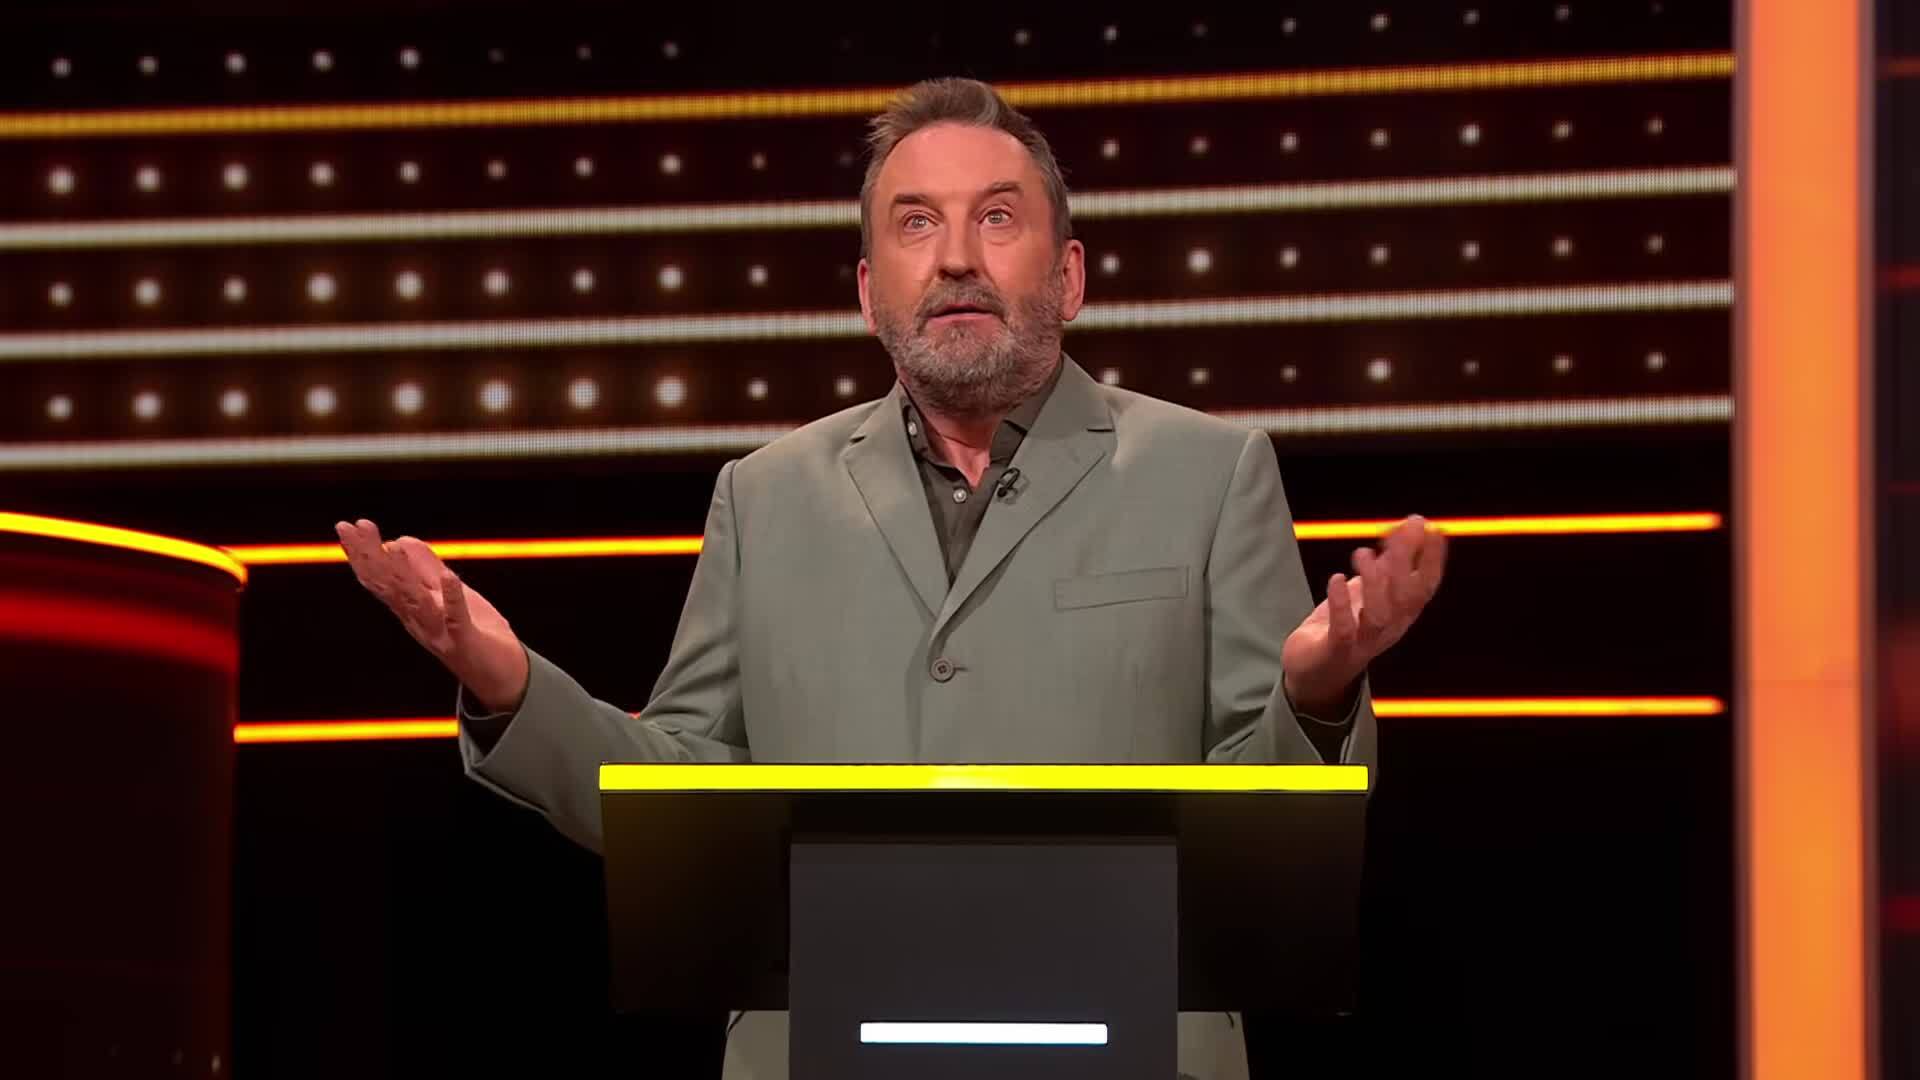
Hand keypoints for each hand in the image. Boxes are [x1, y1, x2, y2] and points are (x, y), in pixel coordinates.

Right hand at [335, 519, 529, 712]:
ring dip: (403, 574)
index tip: (347, 526)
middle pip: (389, 587)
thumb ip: (425, 568)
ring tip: (392, 545)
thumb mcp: (447, 595)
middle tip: (352, 528)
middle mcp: (419, 621)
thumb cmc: (474, 633)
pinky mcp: (465, 642)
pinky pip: (457, 619)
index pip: (380, 579)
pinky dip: (453, 597)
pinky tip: (449, 577)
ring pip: (416, 602)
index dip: (362, 554)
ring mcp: (440, 633)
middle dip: (369, 557)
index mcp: (412, 609)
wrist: (504, 677)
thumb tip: (399, 540)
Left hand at [1283, 515, 1448, 715]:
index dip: (1433, 561)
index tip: (1435, 529)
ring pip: (1378, 616)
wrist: (1313, 672)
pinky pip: (1343, 630)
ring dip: (1374, 582)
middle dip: (1405, 562)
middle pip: (1405, 598)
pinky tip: (1337, 579)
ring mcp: (1363, 643)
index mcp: (1400, 616)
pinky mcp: (1335, 651)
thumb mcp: (1369, 594)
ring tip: (1363, 552)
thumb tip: (1406, 529)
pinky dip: (1341, 604)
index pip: (1425, 588)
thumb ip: (1387, 566)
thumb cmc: (1344, 628)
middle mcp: (1388, 630)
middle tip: (1400, 531)